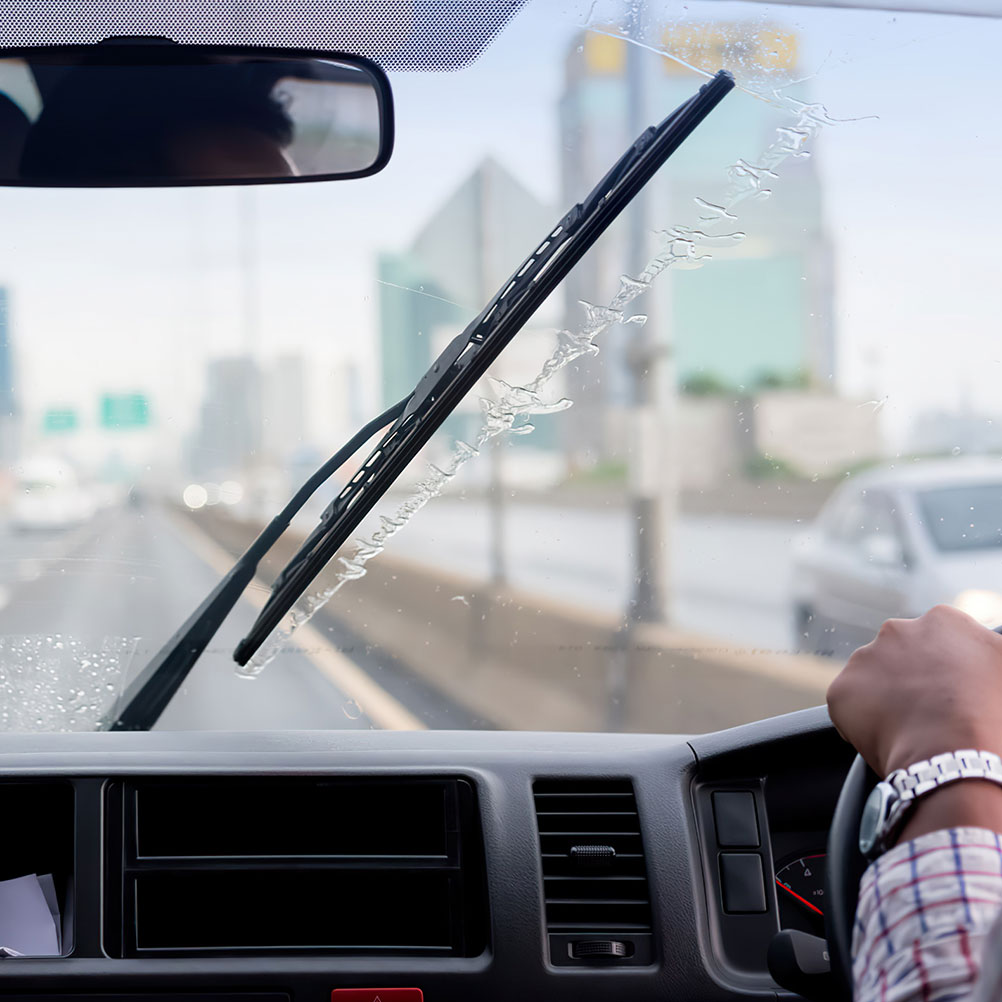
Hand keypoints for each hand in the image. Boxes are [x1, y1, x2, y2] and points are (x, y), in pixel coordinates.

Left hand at [827, 604, 1001, 842]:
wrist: (953, 756)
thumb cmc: (992, 718)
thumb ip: (987, 650)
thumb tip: (987, 647)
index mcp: (943, 621)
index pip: (941, 639)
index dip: (947, 668)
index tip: (953, 689)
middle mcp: (897, 630)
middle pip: (902, 653)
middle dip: (911, 676)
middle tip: (929, 709)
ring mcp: (864, 658)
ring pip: (873, 676)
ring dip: (885, 694)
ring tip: (909, 726)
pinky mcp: (841, 689)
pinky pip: (851, 703)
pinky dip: (863, 719)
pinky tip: (888, 737)